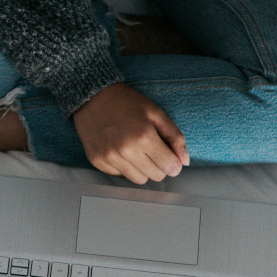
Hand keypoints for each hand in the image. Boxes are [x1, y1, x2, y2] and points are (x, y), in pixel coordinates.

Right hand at [73, 82, 189, 183]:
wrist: (92, 96)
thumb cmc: (126, 102)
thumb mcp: (156, 113)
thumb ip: (174, 137)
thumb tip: (184, 161)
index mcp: (143, 136)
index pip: (169, 166)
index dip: (174, 163)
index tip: (171, 157)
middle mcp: (125, 150)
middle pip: (156, 176)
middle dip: (160, 166)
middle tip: (154, 151)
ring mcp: (109, 157)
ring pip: (139, 180)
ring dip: (143, 169)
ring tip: (137, 151)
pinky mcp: (98, 161)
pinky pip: (120, 176)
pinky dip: (125, 167)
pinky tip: (121, 151)